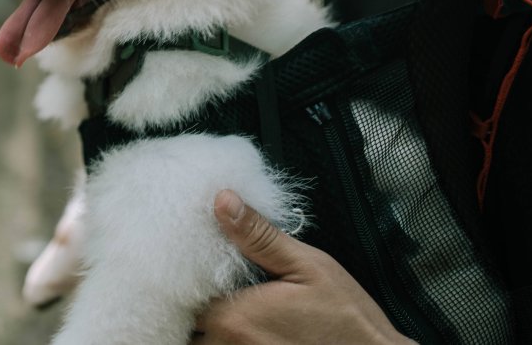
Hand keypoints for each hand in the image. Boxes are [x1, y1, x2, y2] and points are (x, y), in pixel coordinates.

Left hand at [190, 190, 414, 343]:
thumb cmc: (346, 321)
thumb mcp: (306, 266)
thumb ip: (258, 237)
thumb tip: (222, 201)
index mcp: (235, 317)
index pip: (185, 295)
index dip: (188, 279)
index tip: (197, 266)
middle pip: (189, 326)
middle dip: (194, 308)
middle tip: (210, 289)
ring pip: (203, 344)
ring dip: (207, 330)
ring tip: (230, 308)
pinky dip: (223, 342)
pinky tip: (247, 331)